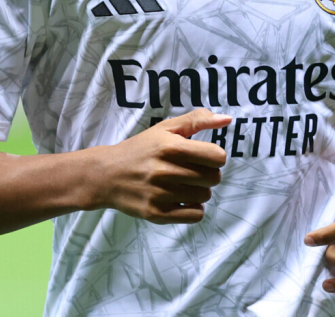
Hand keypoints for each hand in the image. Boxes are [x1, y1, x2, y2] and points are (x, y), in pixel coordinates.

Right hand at [94, 108, 230, 224]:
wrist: (107, 174)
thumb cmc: (140, 149)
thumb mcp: (165, 128)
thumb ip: (197, 120)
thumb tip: (228, 119)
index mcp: (170, 147)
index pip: (217, 157)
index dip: (214, 156)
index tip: (202, 156)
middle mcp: (165, 171)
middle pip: (213, 178)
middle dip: (207, 173)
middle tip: (191, 170)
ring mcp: (161, 194)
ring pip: (205, 196)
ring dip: (198, 190)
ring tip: (182, 183)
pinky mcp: (157, 214)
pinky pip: (195, 215)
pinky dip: (193, 208)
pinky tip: (180, 199)